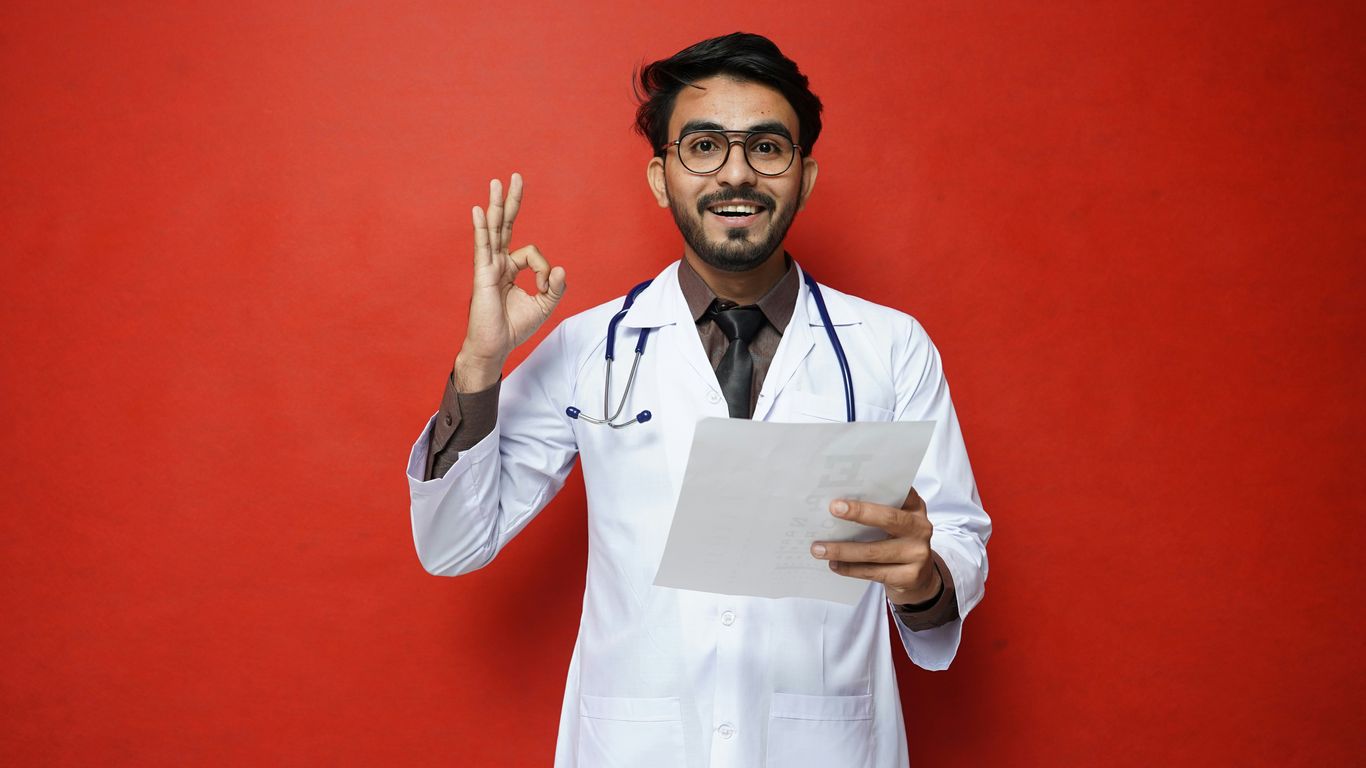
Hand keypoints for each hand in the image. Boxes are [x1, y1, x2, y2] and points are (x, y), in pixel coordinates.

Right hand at [456, 173, 566, 390]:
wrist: (494, 346)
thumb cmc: (514, 328)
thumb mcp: (543, 306)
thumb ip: (554, 287)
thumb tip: (561, 268)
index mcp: (511, 268)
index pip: (532, 253)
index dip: (544, 269)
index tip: (544, 288)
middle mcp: (498, 263)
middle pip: (506, 225)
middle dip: (512, 201)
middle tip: (516, 177)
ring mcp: (488, 266)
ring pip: (494, 230)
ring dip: (497, 205)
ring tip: (497, 182)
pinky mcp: (482, 274)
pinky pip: (483, 246)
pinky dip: (482, 228)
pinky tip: (480, 210)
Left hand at [809, 489, 941, 605]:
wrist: (921, 578)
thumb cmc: (898, 541)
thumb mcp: (895, 522)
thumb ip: (877, 510)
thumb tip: (836, 503)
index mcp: (915, 508)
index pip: (899, 490)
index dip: (877, 485)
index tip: (853, 482)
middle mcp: (920, 528)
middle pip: (889, 518)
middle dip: (859, 512)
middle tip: (833, 509)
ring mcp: (918, 554)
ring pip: (874, 551)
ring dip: (842, 550)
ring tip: (818, 549)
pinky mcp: (909, 576)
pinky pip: (873, 572)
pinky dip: (850, 568)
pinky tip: (834, 564)